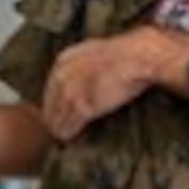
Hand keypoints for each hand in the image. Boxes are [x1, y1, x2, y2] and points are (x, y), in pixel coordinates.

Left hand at [41, 26, 188, 140]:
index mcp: (66, 60)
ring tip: (57, 135)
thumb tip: (82, 73)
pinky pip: (71, 123)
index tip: (50, 107)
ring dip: (57, 126)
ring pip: (58, 114)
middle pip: (51, 101)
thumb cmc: (125, 53)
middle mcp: (64, 76)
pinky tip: (66, 137)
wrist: (138, 57)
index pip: (52, 84)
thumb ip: (83, 63)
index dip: (50, 98)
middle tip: (50, 125)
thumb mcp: (95, 51)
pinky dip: (68, 131)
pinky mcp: (85, 106)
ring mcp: (73, 91)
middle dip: (50, 114)